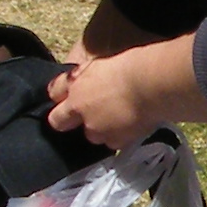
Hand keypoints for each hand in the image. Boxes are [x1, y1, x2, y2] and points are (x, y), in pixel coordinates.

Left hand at [46, 53, 167, 151]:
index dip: (59, 94)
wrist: (152, 86)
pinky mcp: (115, 142)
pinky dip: (119, 136)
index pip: (53, 91)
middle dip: (69, 119)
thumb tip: (82, 82)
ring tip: (117, 118)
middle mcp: (80, 111)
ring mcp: (97, 129)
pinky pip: (113, 142)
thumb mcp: (102, 64)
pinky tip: (131, 125)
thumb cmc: (132, 67)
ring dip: (99, 129)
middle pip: (59, 122)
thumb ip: (86, 76)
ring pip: (90, 134)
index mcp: (75, 86)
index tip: (67, 94)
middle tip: (87, 113)